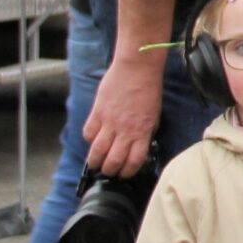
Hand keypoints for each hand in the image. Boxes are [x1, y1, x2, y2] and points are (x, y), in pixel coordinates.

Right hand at [85, 56, 162, 176]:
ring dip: (95, 161)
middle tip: (107, 171)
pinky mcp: (98, 112)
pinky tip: (92, 139)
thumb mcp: (154, 114)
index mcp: (142, 131)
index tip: (124, 174)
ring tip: (95, 163)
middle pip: (113, 161)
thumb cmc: (148, 88)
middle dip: (109, 170)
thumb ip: (145, 130)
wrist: (137, 68)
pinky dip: (89, 139)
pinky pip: (88, 132)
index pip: (134, 161)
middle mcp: (126, 130)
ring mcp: (110, 122)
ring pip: (98, 151)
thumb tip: (140, 143)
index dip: (128, 172)